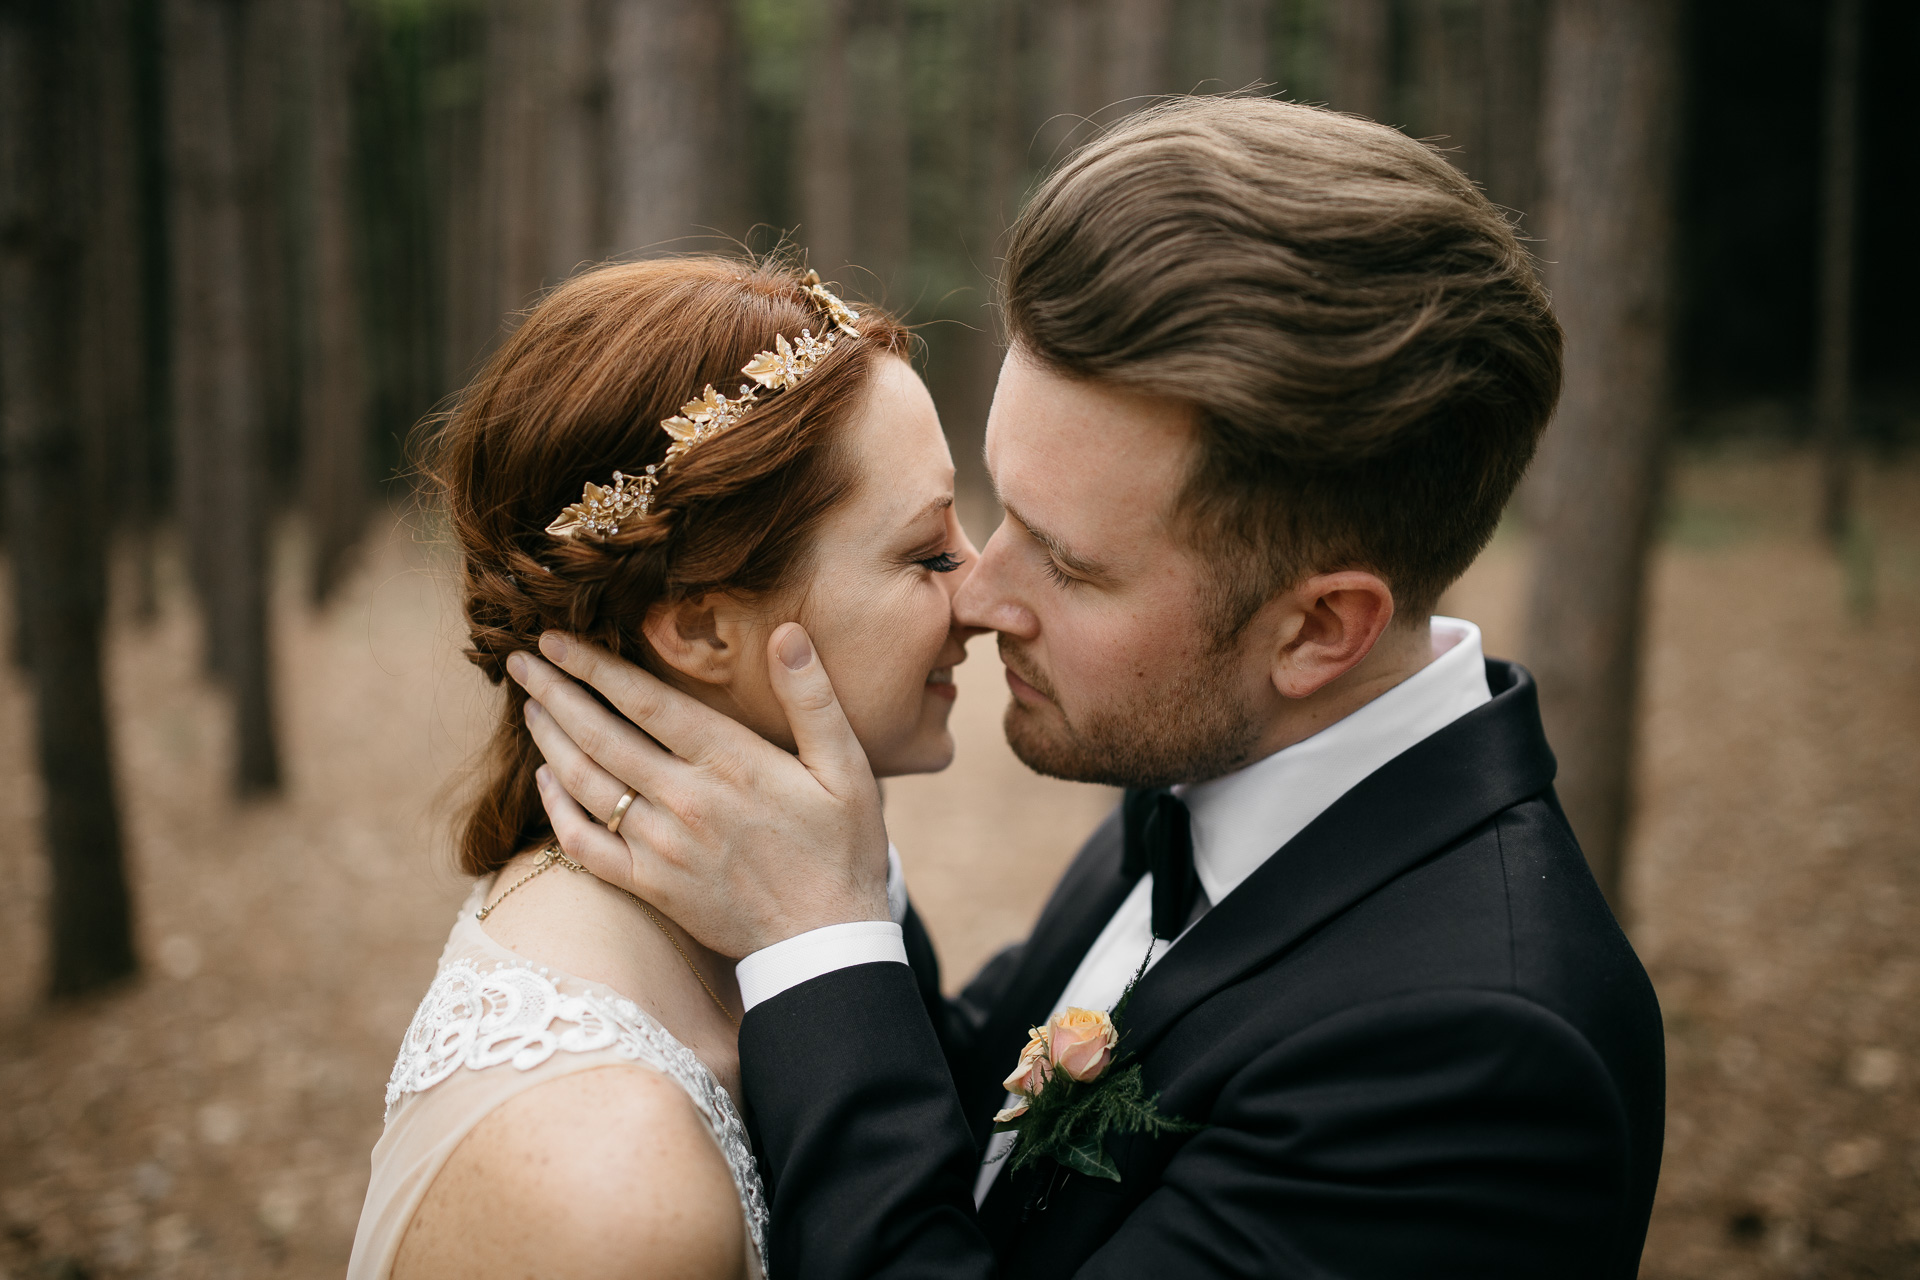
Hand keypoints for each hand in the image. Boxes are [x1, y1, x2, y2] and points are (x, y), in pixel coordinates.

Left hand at [506, 624, 890, 957]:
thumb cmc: (842, 848)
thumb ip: (812, 698)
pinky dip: (556, 809)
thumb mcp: (846, 767)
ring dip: (549, 740)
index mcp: (731, 763)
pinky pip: (585, 845)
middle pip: (601, 736)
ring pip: (585, 784)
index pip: (646, 702)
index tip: (555, 639)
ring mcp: (661, 848)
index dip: (594, 667)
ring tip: (530, 707)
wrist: (826, 942)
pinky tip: (546, 780)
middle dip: (554, 692)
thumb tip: (788, 633)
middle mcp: (686, 801)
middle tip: (520, 662)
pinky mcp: (650, 886)